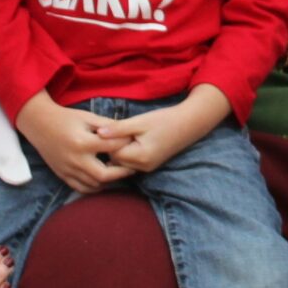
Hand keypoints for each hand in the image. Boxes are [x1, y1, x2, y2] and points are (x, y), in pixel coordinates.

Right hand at [16, 90, 122, 192]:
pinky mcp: (62, 175)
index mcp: (83, 142)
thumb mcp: (87, 117)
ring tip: (117, 171)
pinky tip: (102, 180)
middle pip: (104, 175)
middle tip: (131, 167)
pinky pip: (81, 188)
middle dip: (121, 172)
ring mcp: (68, 170)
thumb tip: (126, 131)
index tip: (132, 142)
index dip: (125, 144)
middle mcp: (76, 159)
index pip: (112, 147)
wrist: (39, 124)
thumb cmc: (65, 118)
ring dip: (109, 181)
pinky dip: (94, 187)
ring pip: (94, 185)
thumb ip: (107, 125)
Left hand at [91, 87, 230, 177]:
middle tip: (118, 129)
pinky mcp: (150, 165)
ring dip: (122, 148)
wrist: (189, 123)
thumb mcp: (139, 121)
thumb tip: (97, 133)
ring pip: (124, 161)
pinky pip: (132, 161)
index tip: (113, 127)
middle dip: (114, 146)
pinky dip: (129, 151)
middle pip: (117, 160)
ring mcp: (147, 168)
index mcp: (140, 157)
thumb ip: (118, 129)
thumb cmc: (164, 120)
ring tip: (126, 133)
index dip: (110, 140)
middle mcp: (143, 167)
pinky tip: (133, 138)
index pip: (113, 153)